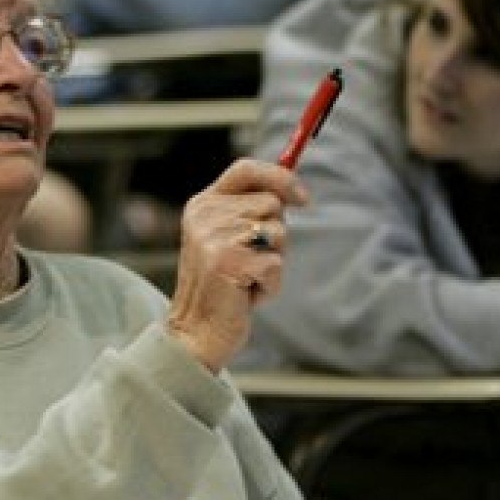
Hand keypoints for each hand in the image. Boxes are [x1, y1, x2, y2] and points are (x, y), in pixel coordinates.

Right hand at [166, 159, 308, 373]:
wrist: (196, 331)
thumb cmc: (221, 285)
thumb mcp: (226, 238)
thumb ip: (250, 211)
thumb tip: (293, 190)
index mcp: (202, 204)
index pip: (246, 169)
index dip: (280, 176)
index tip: (303, 197)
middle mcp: (205, 215)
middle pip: (271, 203)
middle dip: (275, 235)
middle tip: (249, 260)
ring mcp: (215, 238)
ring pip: (278, 233)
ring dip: (272, 261)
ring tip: (245, 279)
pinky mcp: (229, 263)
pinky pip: (276, 264)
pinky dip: (270, 284)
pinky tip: (246, 295)